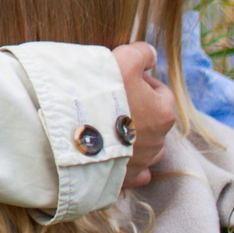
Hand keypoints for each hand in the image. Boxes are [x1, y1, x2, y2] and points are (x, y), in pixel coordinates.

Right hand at [112, 42, 174, 187]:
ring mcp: (141, 163)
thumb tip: (149, 53)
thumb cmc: (100, 94)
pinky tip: (112, 154)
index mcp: (163, 112)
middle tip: (109, 101)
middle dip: (136, 111)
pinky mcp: (124, 179)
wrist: (71, 131)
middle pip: (152, 120)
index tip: (119, 80)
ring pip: (144, 147)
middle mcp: (158, 141)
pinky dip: (126, 164)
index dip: (140, 82)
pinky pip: (133, 173)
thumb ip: (140, 53)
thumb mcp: (122, 60)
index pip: (160, 92)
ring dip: (131, 138)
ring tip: (106, 126)